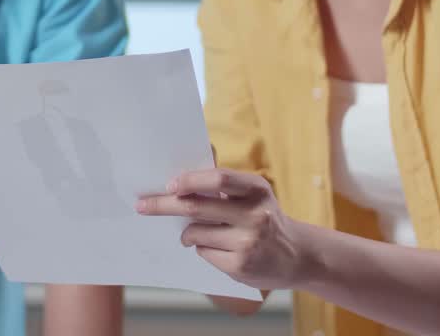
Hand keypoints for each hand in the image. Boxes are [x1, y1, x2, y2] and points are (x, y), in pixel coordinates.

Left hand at [136, 169, 304, 290]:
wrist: (297, 255)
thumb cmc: (265, 217)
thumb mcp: (254, 194)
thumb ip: (224, 183)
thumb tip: (182, 173)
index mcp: (256, 189)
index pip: (219, 179)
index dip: (191, 180)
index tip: (169, 184)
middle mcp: (254, 215)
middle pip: (197, 207)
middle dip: (164, 205)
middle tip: (142, 205)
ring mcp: (247, 242)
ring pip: (195, 233)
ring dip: (187, 233)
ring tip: (194, 234)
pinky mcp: (240, 265)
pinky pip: (203, 253)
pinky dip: (201, 249)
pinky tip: (219, 248)